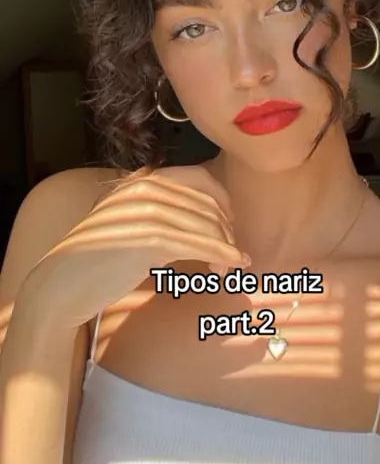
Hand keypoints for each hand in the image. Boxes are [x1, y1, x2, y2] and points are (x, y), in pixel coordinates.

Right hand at [20, 165, 246, 329]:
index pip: (199, 178)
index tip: (229, 225)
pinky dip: (222, 255)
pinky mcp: (149, 239)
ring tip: (228, 269)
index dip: (222, 200)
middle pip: (207, 203)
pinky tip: (230, 266)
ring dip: (226, 248)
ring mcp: (147, 212)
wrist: (62, 285)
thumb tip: (208, 221)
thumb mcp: (130, 223)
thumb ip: (161, 212)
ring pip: (207, 225)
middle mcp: (145, 189)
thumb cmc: (99, 260)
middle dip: (227, 230)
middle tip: (233, 255)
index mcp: (142, 181)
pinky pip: (198, 245)